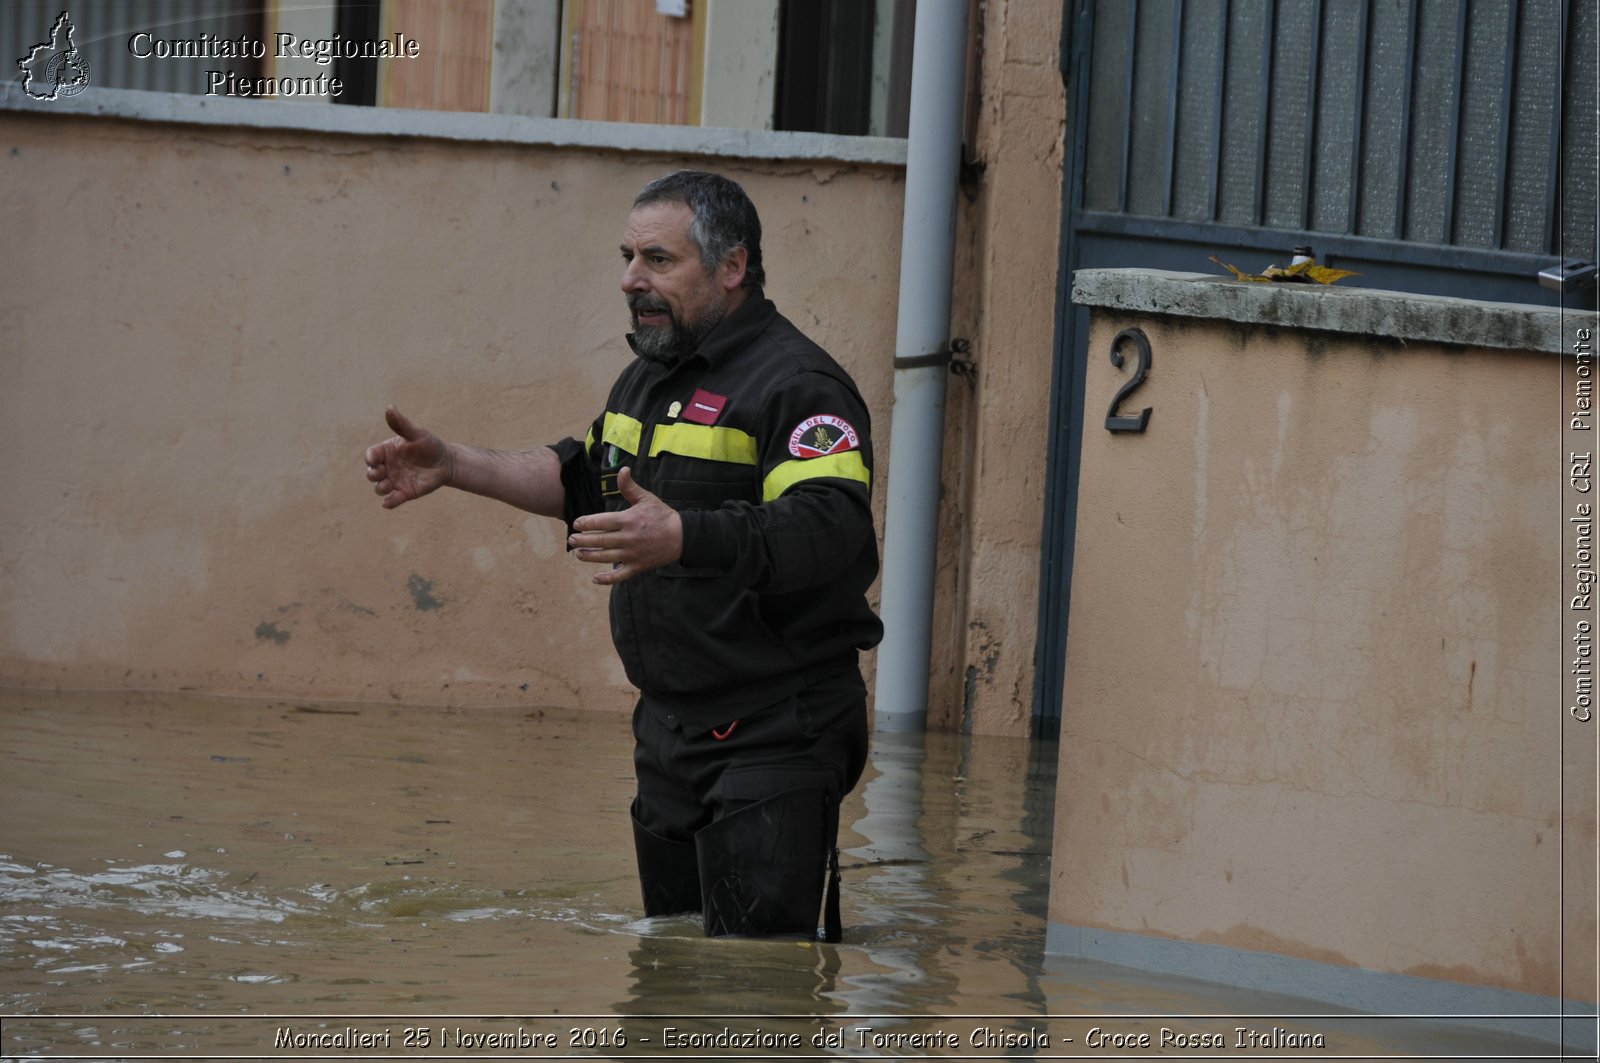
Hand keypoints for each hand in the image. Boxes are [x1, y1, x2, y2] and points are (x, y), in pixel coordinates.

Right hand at [365, 405, 450, 509]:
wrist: (446, 462)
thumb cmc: (430, 445)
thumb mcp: (416, 433)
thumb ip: (401, 424)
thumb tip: (389, 407)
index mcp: (386, 451)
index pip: (371, 455)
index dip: (370, 458)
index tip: (374, 460)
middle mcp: (387, 467)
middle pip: (372, 473)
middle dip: (373, 474)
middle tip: (381, 472)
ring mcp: (395, 480)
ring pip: (379, 488)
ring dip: (380, 488)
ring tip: (387, 486)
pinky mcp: (404, 493)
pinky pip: (393, 500)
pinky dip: (389, 502)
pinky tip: (388, 503)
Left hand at [568, 468, 682, 584]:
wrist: (682, 536)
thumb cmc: (662, 515)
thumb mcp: (646, 498)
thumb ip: (630, 487)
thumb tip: (622, 469)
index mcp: (628, 520)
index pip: (601, 522)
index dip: (587, 523)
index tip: (577, 524)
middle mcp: (628, 538)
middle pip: (599, 540)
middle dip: (583, 540)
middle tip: (571, 539)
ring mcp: (632, 554)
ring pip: (605, 557)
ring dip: (589, 556)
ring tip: (578, 554)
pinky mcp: (638, 566)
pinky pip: (620, 575)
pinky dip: (607, 579)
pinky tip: (595, 578)